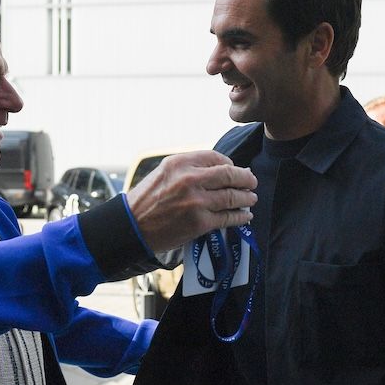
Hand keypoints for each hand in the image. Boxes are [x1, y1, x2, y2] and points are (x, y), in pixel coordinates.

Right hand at [126, 151, 256, 253]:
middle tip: (252, 182)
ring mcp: (196, 201)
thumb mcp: (164, 172)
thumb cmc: (147, 199)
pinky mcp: (200, 222)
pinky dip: (240, 217)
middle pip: (229, 175)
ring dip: (246, 198)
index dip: (230, 164)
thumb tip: (220, 169)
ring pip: (232, 196)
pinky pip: (227, 217)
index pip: (215, 157)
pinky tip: (245, 216)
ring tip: (251, 199)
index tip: (235, 170)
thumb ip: (189, 168)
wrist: (132, 226)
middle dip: (245, 178)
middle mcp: (189, 179)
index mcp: (180, 162)